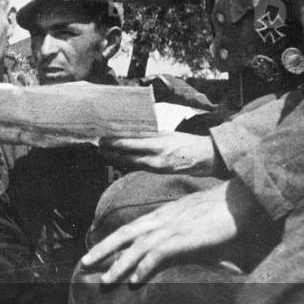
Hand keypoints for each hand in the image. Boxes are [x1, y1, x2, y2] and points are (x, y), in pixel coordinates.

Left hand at [80, 182, 237, 284]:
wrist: (244, 199)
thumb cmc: (224, 213)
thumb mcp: (197, 225)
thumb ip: (186, 239)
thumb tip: (183, 252)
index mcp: (164, 215)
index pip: (131, 228)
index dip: (112, 240)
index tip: (97, 251)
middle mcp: (163, 219)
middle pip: (124, 234)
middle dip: (103, 249)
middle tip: (84, 262)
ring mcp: (173, 227)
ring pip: (137, 246)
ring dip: (119, 264)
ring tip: (105, 280)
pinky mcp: (186, 237)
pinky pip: (159, 253)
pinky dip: (145, 266)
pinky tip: (135, 280)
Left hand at [100, 133, 218, 176]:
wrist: (205, 158)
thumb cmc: (186, 142)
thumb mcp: (168, 133)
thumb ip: (149, 134)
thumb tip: (129, 131)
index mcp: (159, 144)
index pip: (131, 144)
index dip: (115, 142)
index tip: (103, 138)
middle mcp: (156, 158)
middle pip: (127, 156)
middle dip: (111, 151)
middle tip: (98, 145)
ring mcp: (157, 168)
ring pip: (130, 163)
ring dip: (116, 158)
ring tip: (104, 152)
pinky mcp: (158, 173)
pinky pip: (139, 167)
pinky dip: (127, 162)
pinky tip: (118, 158)